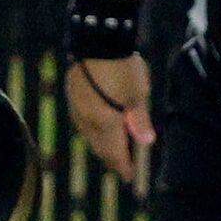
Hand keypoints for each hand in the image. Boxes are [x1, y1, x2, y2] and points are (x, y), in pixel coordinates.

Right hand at [63, 55, 152, 192]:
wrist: (97, 43)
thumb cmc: (122, 69)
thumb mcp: (138, 95)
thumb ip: (139, 120)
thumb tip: (147, 142)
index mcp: (105, 123)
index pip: (114, 153)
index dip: (123, 166)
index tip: (131, 177)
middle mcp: (87, 121)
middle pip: (99, 148)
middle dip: (111, 159)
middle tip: (122, 167)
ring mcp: (77, 109)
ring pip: (88, 136)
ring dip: (101, 146)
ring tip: (111, 150)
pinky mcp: (73, 97)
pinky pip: (82, 122)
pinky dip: (93, 131)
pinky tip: (98, 128)